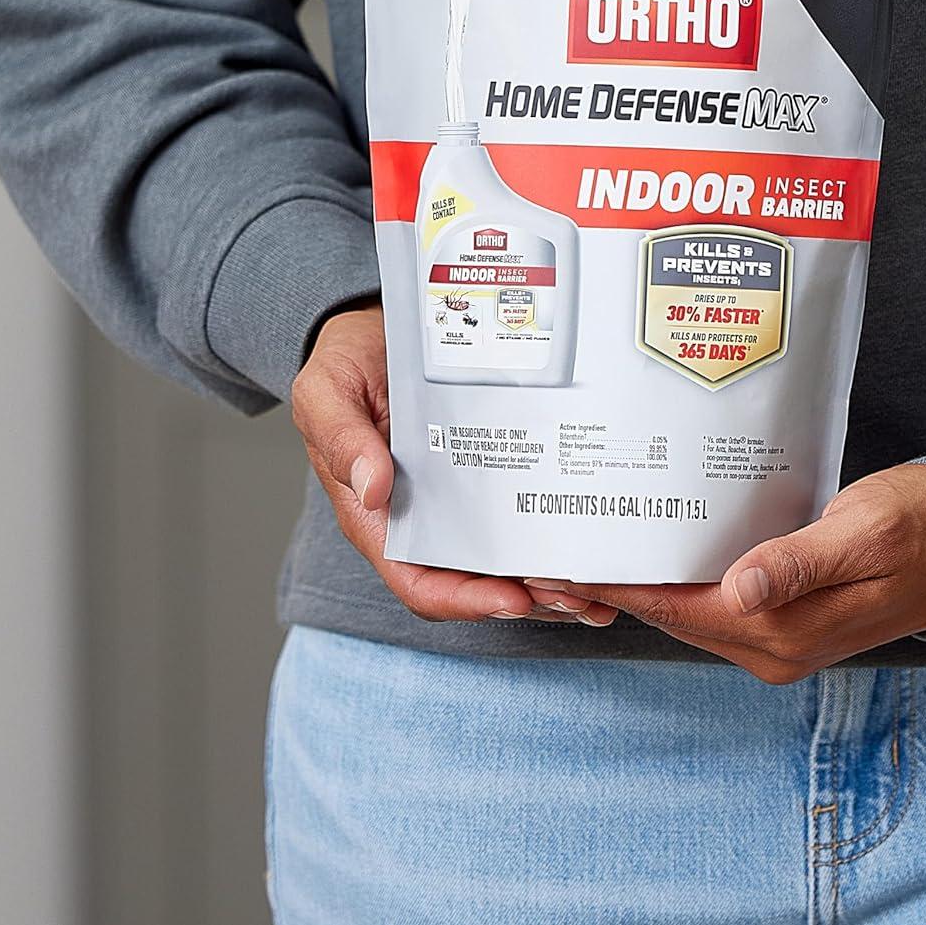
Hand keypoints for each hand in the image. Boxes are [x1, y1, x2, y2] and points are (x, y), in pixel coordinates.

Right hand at [291, 303, 616, 626]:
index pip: (417, 579)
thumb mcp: (327, 391)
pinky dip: (551, 531)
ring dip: (548, 579)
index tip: (511, 600)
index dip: (463, 599)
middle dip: (526, 597)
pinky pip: (518, 510)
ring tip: (599, 588)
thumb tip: (372, 488)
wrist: (373, 324)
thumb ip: (341, 439)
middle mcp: (420, 515)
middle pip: (472, 579)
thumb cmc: (344, 362)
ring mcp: (456, 495)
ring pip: (503, 556)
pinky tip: (589, 536)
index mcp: (375, 514)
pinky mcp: (484, 469)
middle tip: (579, 598)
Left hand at [525, 464, 925, 681]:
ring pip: (689, 615)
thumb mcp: (863, 530)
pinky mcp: (784, 621)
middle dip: (618, 588)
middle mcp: (775, 647)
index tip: (566, 564)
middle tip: (558, 548)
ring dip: (643, 587)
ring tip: (593, 546)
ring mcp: (779, 640)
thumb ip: (800, 561)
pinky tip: (657, 550)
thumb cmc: (919, 525)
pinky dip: (678, 584)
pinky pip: (714, 607)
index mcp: (787, 630)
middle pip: (674, 618)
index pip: (680, 610)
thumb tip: (741, 589)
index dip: (621, 589)